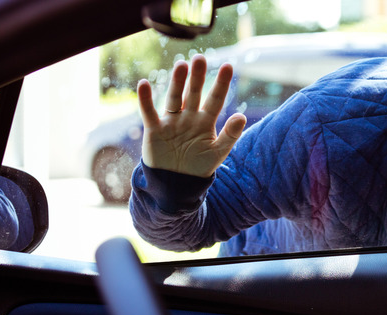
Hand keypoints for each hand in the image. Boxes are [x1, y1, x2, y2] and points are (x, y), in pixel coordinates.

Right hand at [137, 54, 246, 177]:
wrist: (176, 184)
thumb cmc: (199, 168)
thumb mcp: (217, 153)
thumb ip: (230, 135)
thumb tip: (242, 116)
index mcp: (206, 121)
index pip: (216, 99)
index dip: (221, 84)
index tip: (228, 66)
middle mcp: (189, 117)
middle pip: (194, 93)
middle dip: (197, 77)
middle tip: (200, 58)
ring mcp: (171, 122)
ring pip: (174, 98)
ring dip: (177, 83)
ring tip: (181, 65)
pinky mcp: (154, 130)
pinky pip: (149, 112)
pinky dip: (145, 99)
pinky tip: (144, 84)